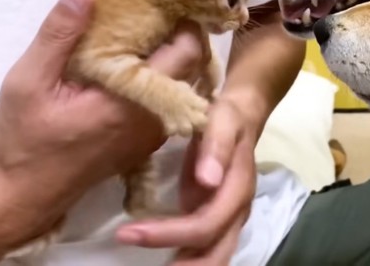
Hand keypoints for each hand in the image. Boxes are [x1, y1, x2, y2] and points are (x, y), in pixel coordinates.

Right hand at [0, 0, 205, 254]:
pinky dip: (164, 76)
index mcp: (136, 101)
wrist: (25, 195)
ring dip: (173, 55)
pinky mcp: (147, 140)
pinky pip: (171, 99)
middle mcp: (157, 118)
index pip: (187, 52)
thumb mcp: (31, 81)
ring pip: (185, 83)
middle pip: (192, 65)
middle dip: (181, 34)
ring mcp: (155, 132)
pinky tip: (139, 60)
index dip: (185, 21)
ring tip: (149, 28)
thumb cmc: (26, 139)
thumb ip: (60, 34)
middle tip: (158, 7)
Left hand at [116, 96, 260, 264]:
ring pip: (214, 257)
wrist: (242, 118)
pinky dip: (185, 260)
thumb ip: (217, 146)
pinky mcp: (219, 220)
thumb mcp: (223, 120)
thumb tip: (208, 180)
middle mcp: (237, 212)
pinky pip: (205, 249)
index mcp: (237, 190)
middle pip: (216, 254)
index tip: (127, 233)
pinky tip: (161, 260)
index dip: (169, 234)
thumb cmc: (227, 118)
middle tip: (137, 257)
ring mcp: (230, 219)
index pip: (205, 225)